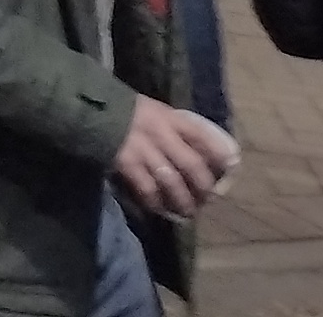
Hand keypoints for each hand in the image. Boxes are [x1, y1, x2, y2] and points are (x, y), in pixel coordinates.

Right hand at [111, 98, 235, 218]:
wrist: (93, 111)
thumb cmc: (130, 112)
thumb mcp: (157, 111)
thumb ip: (176, 129)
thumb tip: (201, 152)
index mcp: (170, 118)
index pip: (202, 136)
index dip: (219, 154)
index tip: (229, 167)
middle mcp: (161, 134)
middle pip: (192, 165)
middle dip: (203, 186)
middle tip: (208, 199)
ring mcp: (143, 150)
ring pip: (172, 182)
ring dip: (183, 201)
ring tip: (188, 211)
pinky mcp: (127, 164)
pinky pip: (147, 189)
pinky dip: (155, 202)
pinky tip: (159, 209)